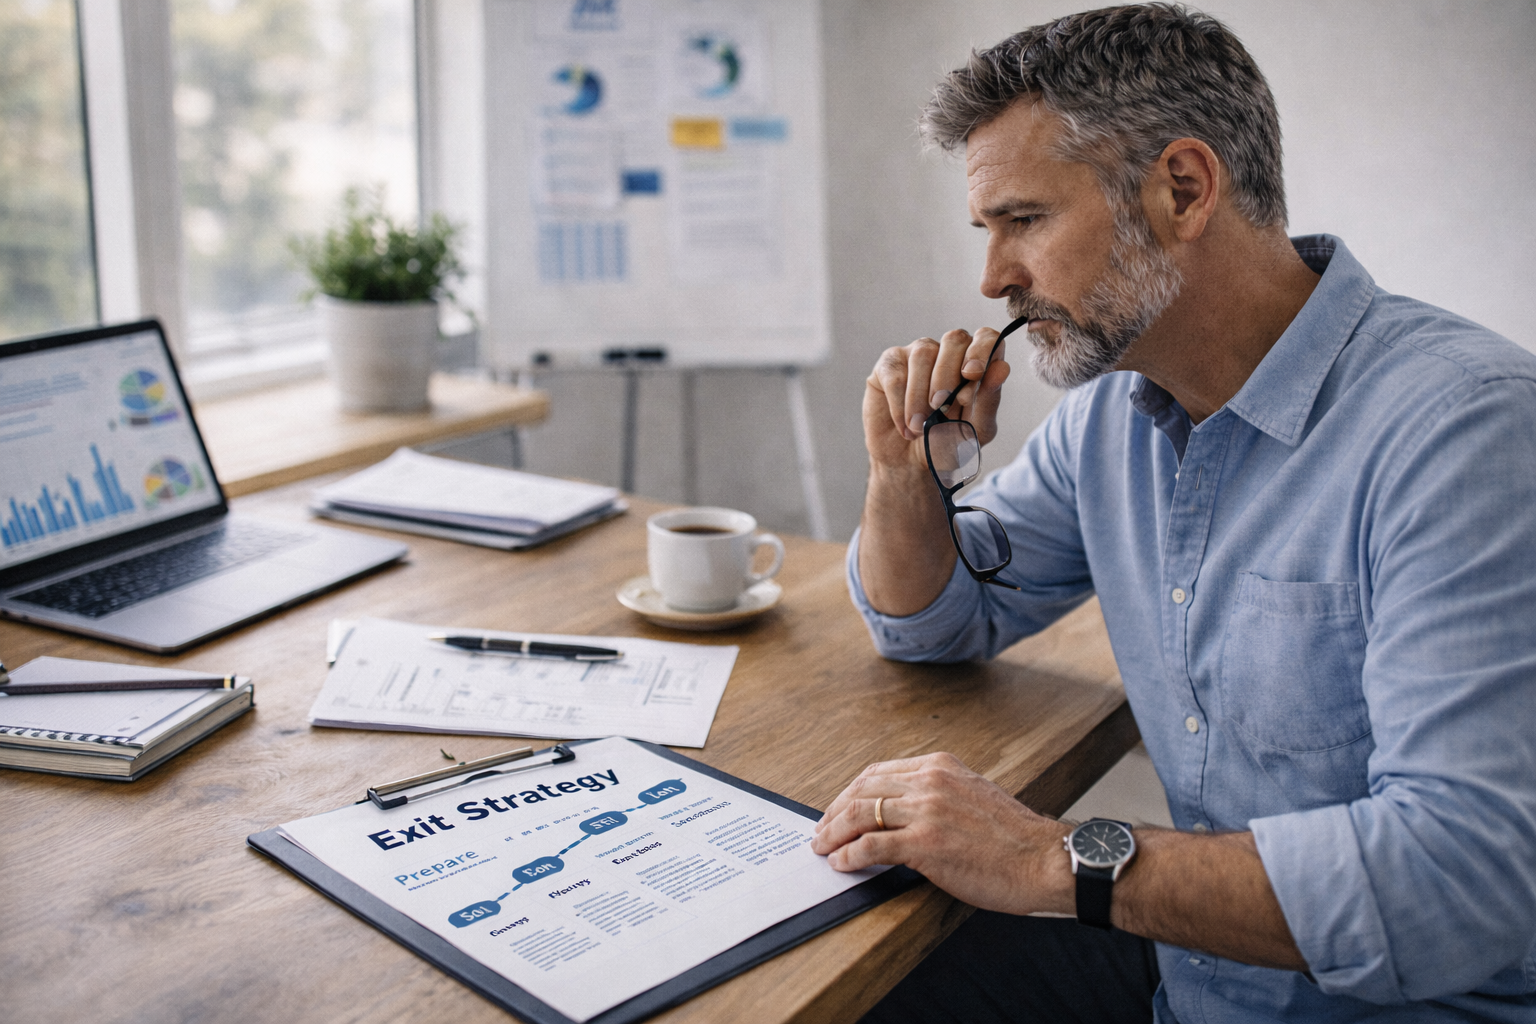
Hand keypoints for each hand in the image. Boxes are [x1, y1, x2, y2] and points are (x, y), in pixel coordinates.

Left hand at [810, 752, 1071, 915]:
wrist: (1045, 860)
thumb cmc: (1014, 837)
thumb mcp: (972, 796)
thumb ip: (937, 796)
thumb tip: (902, 814)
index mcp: (940, 765)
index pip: (878, 772)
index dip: (851, 793)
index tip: (839, 809)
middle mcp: (930, 781)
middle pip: (863, 789)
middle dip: (835, 811)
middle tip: (822, 831)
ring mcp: (927, 811)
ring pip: (861, 814)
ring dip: (834, 833)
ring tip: (823, 848)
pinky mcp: (926, 844)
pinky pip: (872, 846)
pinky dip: (850, 855)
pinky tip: (843, 863)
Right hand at [863, 327, 1011, 472]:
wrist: (910, 464)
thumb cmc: (946, 444)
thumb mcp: (975, 430)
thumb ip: (988, 400)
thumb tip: (1002, 368)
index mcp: (975, 364)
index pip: (987, 338)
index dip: (981, 350)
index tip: (972, 375)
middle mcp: (948, 353)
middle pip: (954, 339)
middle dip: (949, 375)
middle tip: (941, 408)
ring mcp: (916, 355)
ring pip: (923, 353)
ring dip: (921, 394)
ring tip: (920, 427)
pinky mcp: (888, 366)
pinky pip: (895, 373)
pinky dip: (900, 404)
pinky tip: (905, 426)